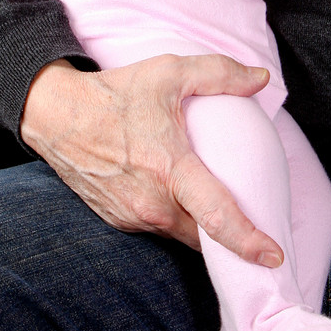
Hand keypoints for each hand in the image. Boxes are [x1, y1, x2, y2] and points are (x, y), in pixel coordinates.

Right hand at [20, 55, 283, 264]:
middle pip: (205, 239)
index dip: (249, 242)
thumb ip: (219, 74)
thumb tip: (261, 78)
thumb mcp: (169, 72)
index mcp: (169, 169)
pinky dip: (177, 220)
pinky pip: (160, 229)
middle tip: (259, 233)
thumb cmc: (116, 92)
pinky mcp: (119, 221)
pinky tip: (184, 201)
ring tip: (224, 215)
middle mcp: (152, 203)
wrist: (56, 116)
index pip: (216, 217)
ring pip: (182, 236)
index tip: (274, 258)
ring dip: (203, 230)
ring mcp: (133, 217)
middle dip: (232, 243)